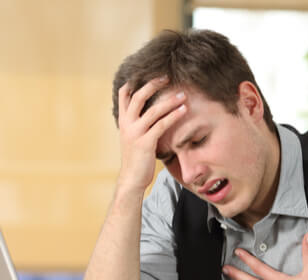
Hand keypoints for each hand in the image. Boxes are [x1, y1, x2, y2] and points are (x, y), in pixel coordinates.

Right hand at [116, 77, 186, 192]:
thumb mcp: (133, 136)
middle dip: (153, 84)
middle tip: (168, 77)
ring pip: (152, 110)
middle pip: (138, 96)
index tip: (150, 72)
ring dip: (169, 101)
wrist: (132, 178)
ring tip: (183, 95)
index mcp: (123, 120)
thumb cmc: (136, 157)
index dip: (135, 80)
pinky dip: (173, 116)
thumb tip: (151, 110)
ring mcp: (135, 133)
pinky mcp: (145, 142)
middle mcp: (127, 124)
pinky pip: (161, 125)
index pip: (124, 93)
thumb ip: (139, 122)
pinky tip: (184, 111)